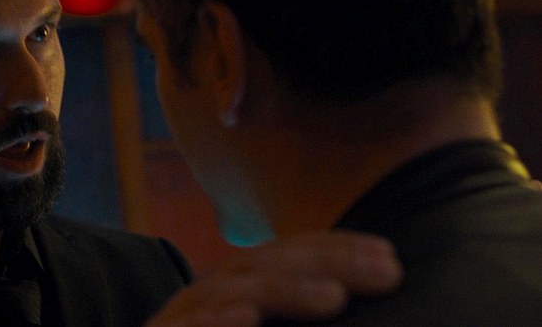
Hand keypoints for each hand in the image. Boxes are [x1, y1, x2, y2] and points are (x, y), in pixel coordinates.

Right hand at [145, 230, 402, 326]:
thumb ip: (293, 318)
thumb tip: (341, 300)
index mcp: (235, 295)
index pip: (285, 257)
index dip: (333, 250)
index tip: (388, 257)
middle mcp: (209, 301)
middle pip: (267, 266)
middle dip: (328, 262)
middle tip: (387, 270)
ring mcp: (180, 321)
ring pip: (233, 292)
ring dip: (286, 291)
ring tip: (335, 298)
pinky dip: (215, 321)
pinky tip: (247, 317)